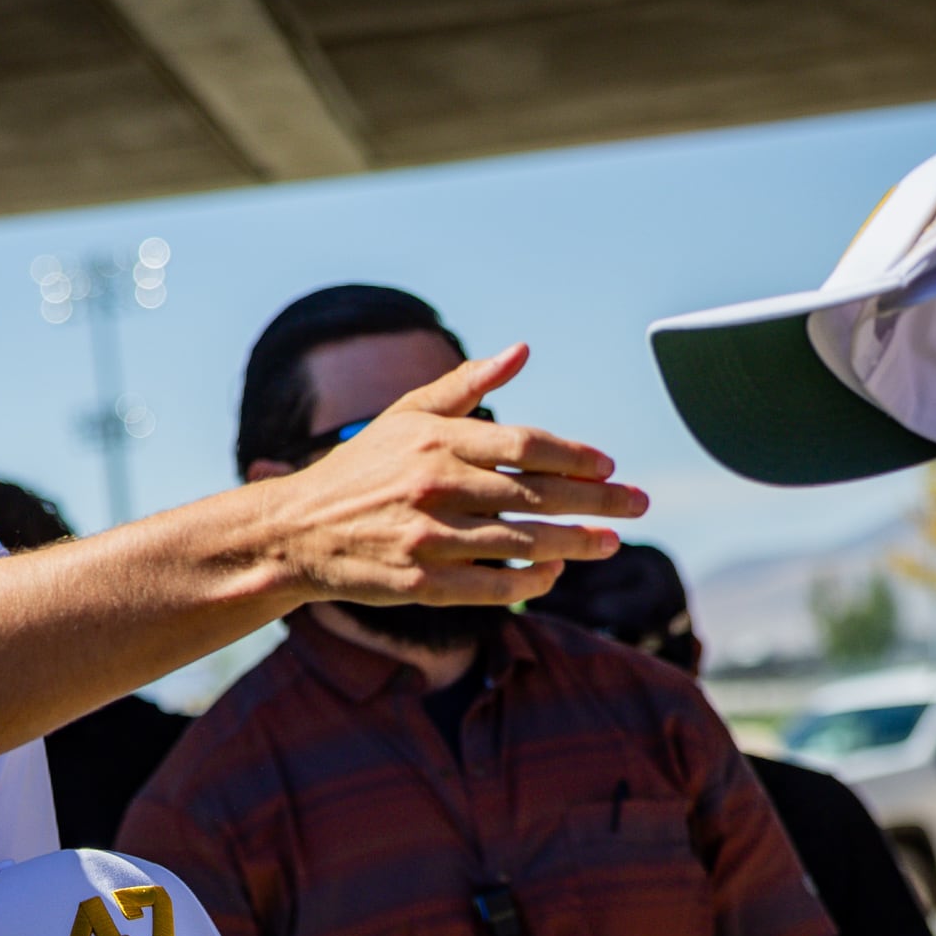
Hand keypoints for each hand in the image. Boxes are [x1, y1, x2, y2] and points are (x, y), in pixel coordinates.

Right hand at [274, 346, 642, 607]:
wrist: (297, 531)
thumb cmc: (360, 469)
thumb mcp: (406, 416)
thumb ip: (466, 385)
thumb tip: (522, 350)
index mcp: (436, 440)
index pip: (524, 444)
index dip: (573, 456)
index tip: (609, 466)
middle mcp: (435, 486)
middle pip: (535, 493)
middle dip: (596, 501)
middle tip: (639, 505)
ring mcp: (428, 536)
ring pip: (521, 542)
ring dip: (574, 543)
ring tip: (610, 543)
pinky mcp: (420, 582)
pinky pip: (491, 585)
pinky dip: (528, 581)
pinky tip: (554, 574)